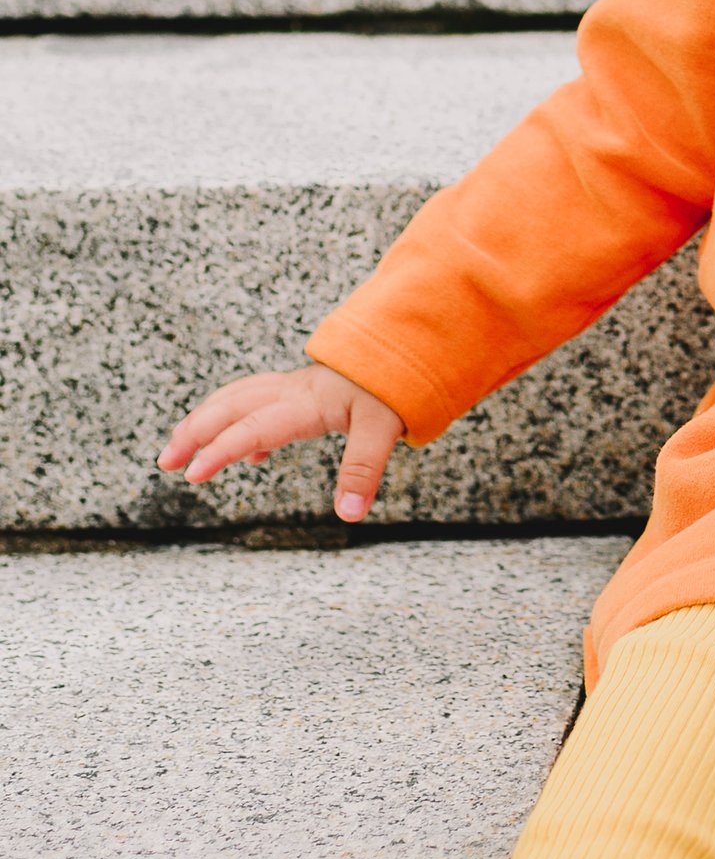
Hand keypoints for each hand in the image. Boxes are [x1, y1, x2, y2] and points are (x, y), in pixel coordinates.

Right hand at [159, 363, 405, 524]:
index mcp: (305, 403)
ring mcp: (291, 387)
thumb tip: (348, 514)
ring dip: (204, 420)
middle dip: (194, 432)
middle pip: (230, 407)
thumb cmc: (393, 385)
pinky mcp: (299, 389)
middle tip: (165, 462)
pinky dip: (236, 422)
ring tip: (180, 447)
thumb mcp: (385, 428)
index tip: (193, 474)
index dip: (222, 451)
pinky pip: (254, 401)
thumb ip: (363, 470)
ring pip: (235, 398)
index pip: (253, 427)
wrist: (405, 344)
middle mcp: (290, 391)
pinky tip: (248, 454)